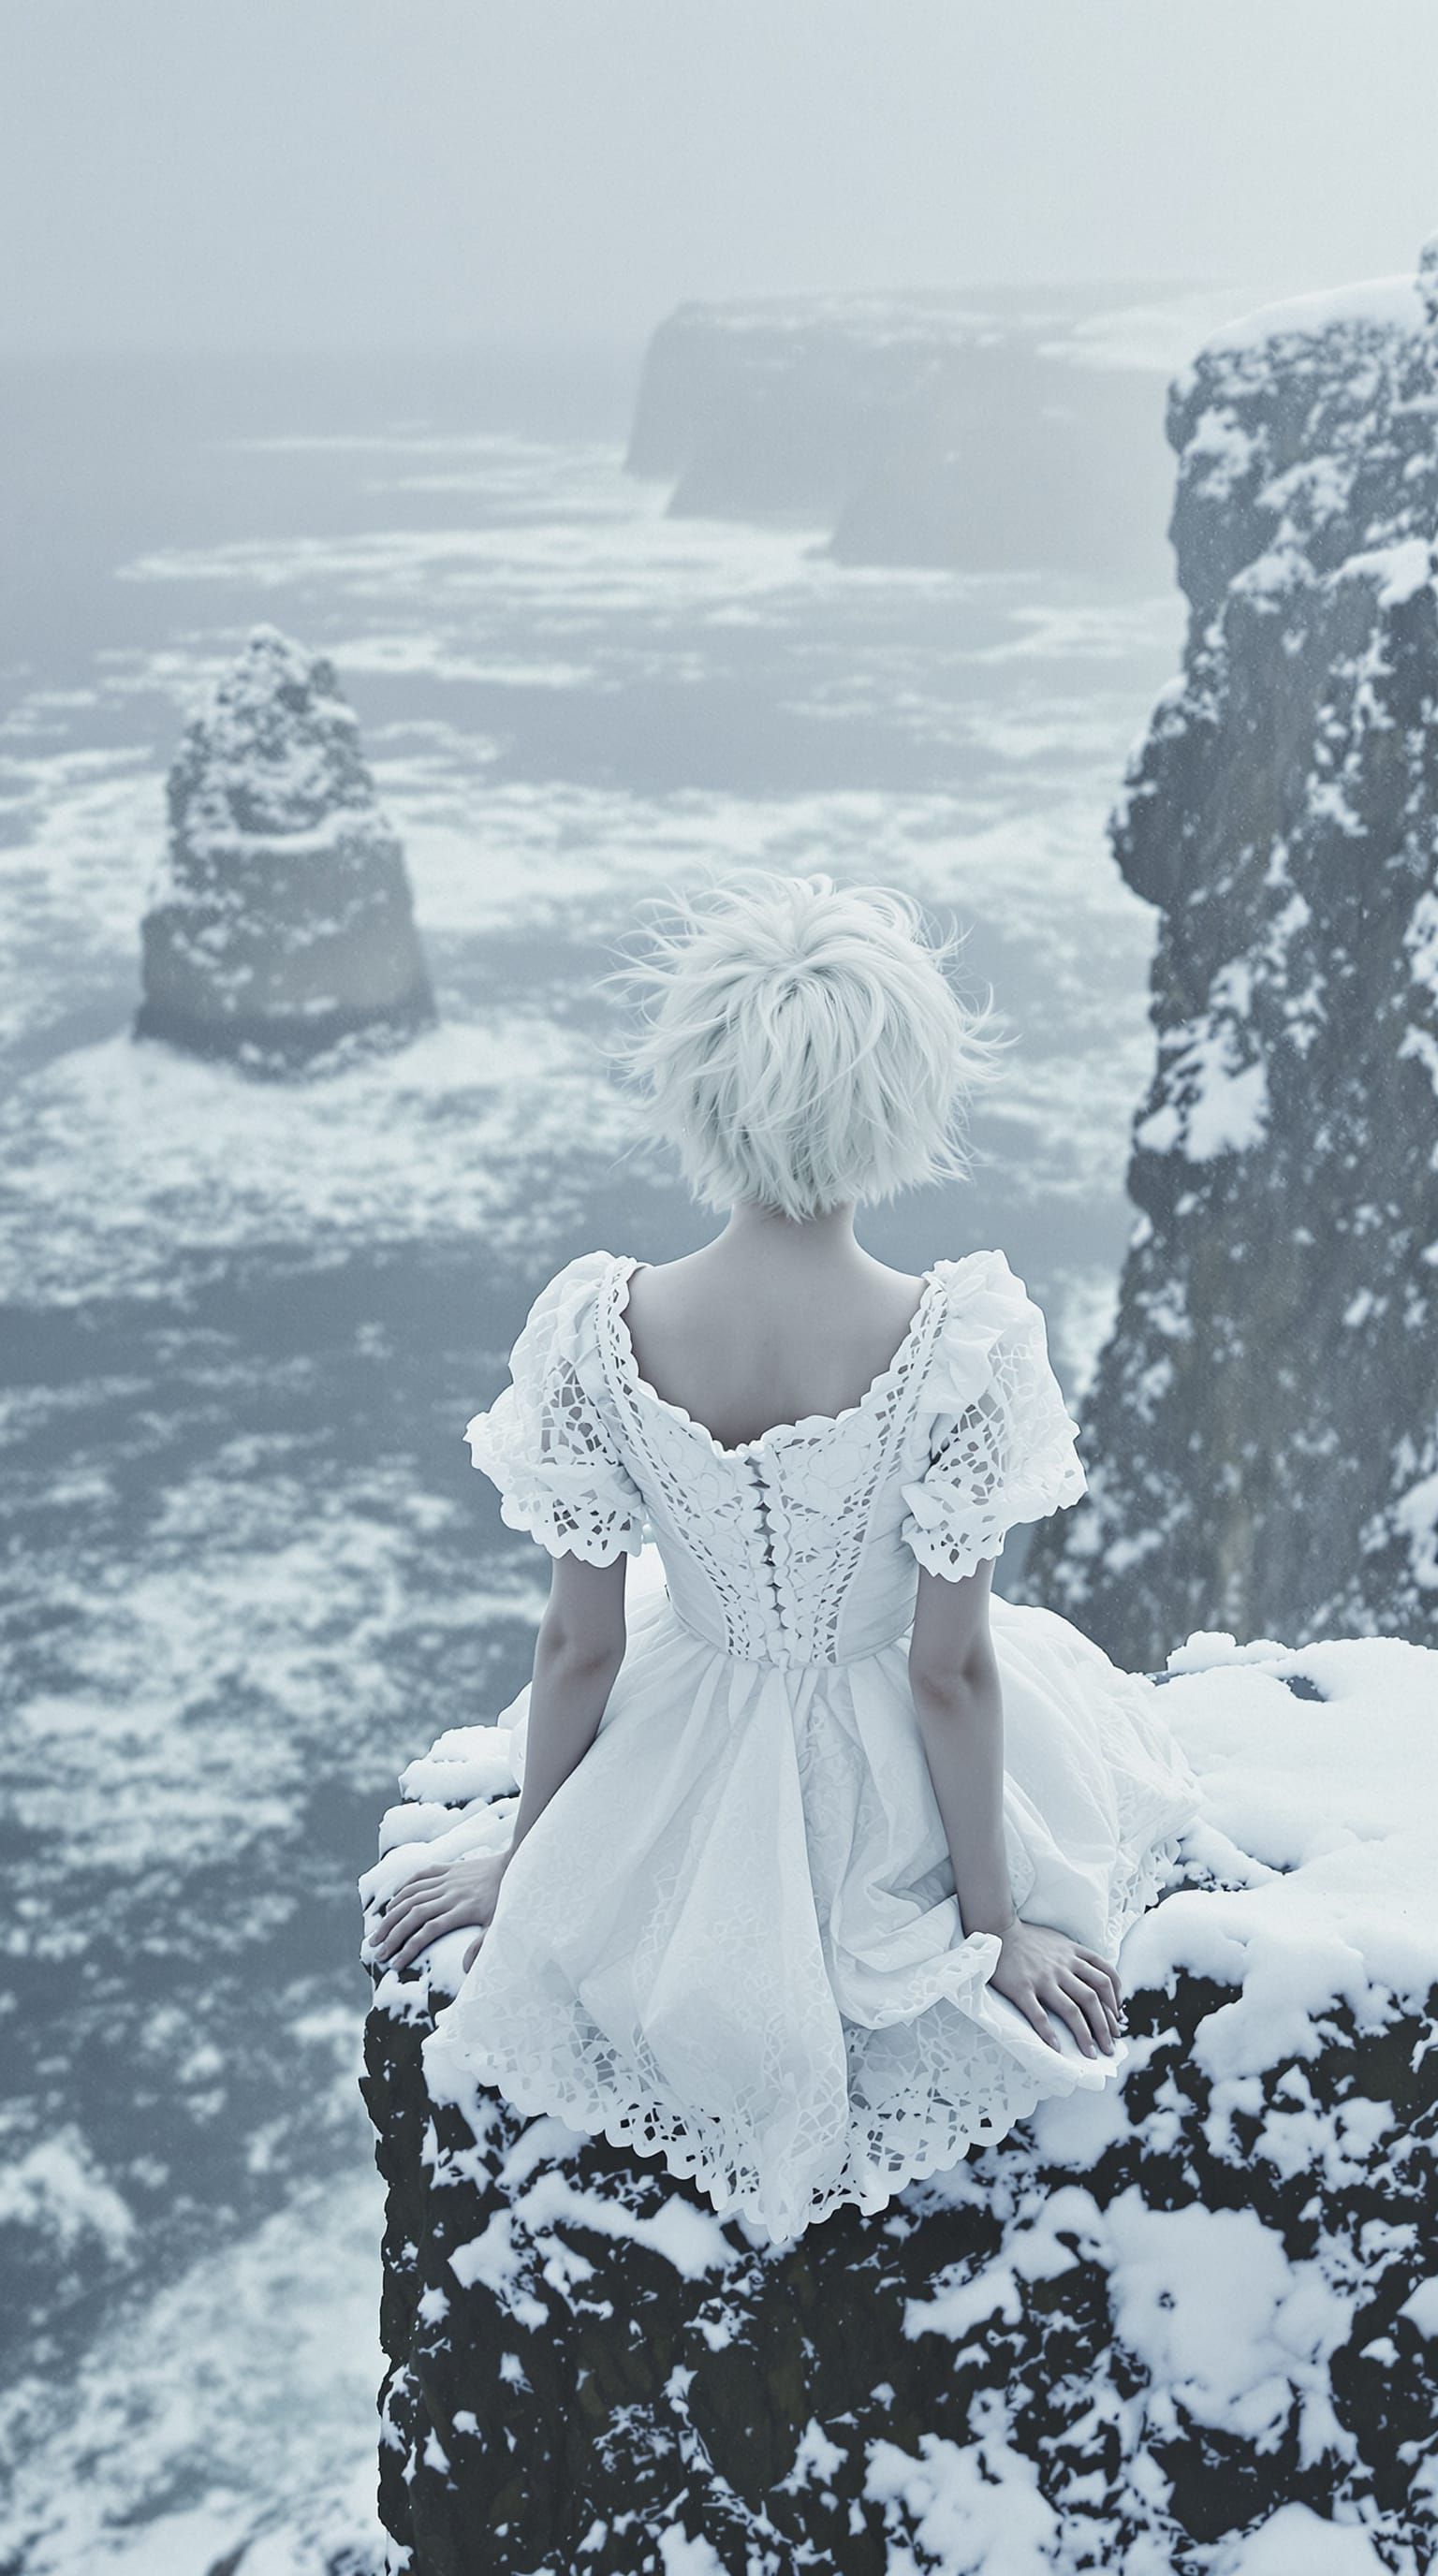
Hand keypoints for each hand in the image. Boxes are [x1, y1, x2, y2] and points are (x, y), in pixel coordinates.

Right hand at [366, 1846, 511, 1975]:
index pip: (427, 1932)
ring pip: (411, 1896)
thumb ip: (482, 1946)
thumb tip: (466, 1968)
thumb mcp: (500, 1925)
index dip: (408, 1948)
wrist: (516, 1865)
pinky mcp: (448, 1867)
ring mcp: (447, 1879)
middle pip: (412, 1914)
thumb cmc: (508, 1899)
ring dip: (391, 1913)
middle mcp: (449, 1894)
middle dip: (391, 1933)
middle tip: (376, 1950)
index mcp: (460, 1910)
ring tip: (377, 1930)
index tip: (394, 1964)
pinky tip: (394, 1899)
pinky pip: (420, 1875)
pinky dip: (404, 1886)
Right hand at [986, 1917, 1123, 2058]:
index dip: (1115, 2000)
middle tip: (1110, 2046)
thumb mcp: (1060, 1941)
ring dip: (1085, 2034)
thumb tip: (1095, 1976)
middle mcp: (1062, 1967)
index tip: (1117, 2018)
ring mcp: (1043, 1978)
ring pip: (1072, 2009)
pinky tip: (1057, 2048)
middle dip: (1105, 2025)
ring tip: (1091, 2053)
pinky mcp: (1022, 1988)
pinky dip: (1048, 2032)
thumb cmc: (1029, 1939)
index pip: (1105, 1977)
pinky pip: (1038, 2014)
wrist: (998, 1930)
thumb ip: (1077, 1956)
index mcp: (1073, 1955)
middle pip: (1093, 1998)